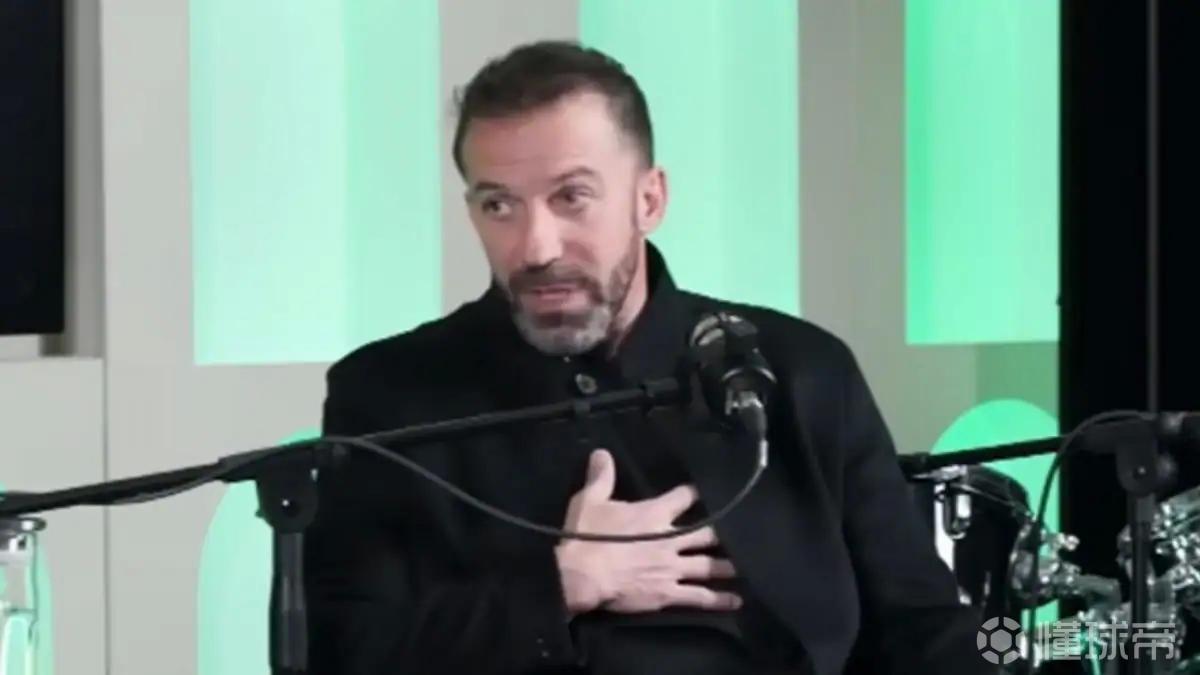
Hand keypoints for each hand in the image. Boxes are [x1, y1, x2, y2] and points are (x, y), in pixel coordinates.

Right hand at [554, 449, 740, 615]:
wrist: (582, 575)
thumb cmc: (585, 537)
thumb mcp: (589, 500)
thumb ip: (601, 477)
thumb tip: (601, 452)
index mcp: (654, 514)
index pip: (683, 497)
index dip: (695, 493)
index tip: (705, 491)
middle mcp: (669, 539)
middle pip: (706, 534)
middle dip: (723, 534)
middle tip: (740, 533)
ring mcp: (672, 568)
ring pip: (708, 566)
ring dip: (727, 566)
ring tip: (744, 567)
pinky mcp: (667, 593)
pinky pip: (698, 596)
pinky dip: (718, 599)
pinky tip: (735, 600)